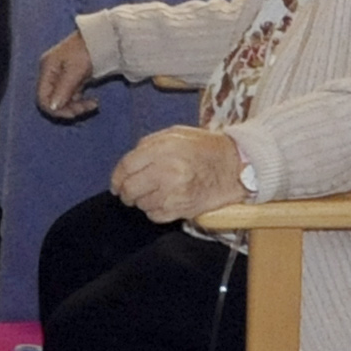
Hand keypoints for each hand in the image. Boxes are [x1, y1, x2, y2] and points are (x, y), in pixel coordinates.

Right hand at [36, 29, 100, 119]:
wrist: (105, 38)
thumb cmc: (89, 50)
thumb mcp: (76, 71)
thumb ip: (64, 90)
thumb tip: (52, 108)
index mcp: (47, 68)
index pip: (42, 97)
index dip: (55, 109)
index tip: (74, 113)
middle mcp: (51, 73)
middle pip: (52, 100)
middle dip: (68, 108)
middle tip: (87, 108)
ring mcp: (61, 76)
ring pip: (63, 100)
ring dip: (77, 106)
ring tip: (94, 104)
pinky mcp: (72, 79)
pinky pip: (72, 96)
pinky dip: (80, 101)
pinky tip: (93, 100)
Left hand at [108, 126, 247, 222]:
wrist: (235, 167)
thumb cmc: (205, 148)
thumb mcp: (176, 134)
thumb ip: (149, 144)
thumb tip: (130, 161)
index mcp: (164, 149)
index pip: (127, 166)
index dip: (116, 177)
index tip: (116, 183)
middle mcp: (168, 171)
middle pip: (130, 189)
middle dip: (125, 193)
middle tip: (128, 193)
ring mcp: (175, 192)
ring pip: (142, 204)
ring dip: (142, 201)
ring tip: (153, 193)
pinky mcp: (183, 209)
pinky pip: (155, 216)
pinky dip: (154, 211)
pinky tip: (163, 202)